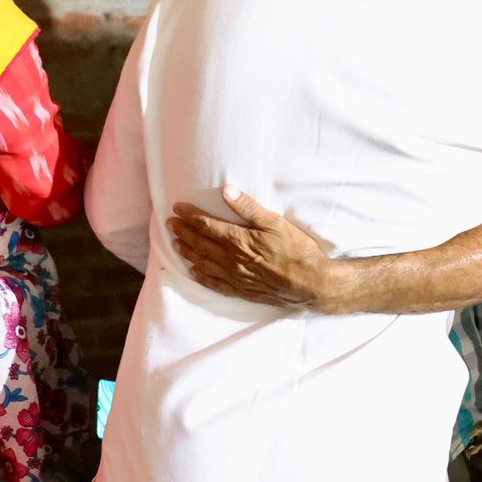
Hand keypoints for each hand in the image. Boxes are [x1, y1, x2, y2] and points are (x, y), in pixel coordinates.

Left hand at [168, 184, 336, 308]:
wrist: (310, 283)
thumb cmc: (296, 250)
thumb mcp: (275, 222)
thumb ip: (248, 208)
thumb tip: (226, 191)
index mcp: (239, 240)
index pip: (206, 225)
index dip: (190, 216)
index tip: (177, 208)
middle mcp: (232, 260)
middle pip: (201, 244)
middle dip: (184, 232)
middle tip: (170, 223)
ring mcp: (235, 277)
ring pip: (203, 263)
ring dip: (188, 252)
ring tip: (176, 243)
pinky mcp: (241, 290)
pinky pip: (215, 284)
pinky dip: (201, 276)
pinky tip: (194, 271)